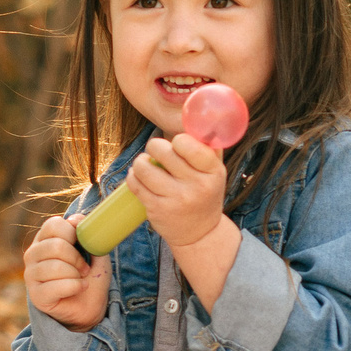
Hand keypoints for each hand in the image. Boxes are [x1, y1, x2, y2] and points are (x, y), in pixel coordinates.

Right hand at [24, 214, 109, 330]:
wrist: (90, 307)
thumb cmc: (89, 276)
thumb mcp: (95, 251)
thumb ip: (87, 233)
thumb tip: (76, 219)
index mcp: (45, 239)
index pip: (53, 224)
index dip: (72, 233)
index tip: (82, 246)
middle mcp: (33, 254)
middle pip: (56, 246)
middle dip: (77, 258)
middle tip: (84, 268)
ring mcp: (31, 275)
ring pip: (56, 267)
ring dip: (76, 275)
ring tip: (79, 279)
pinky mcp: (35, 295)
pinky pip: (57, 286)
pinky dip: (75, 287)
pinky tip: (78, 289)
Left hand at [129, 131, 229, 249]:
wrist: (200, 233)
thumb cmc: (205, 193)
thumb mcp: (215, 171)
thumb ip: (208, 146)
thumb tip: (198, 117)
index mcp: (213, 171)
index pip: (187, 143)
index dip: (177, 141)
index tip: (177, 146)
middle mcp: (196, 186)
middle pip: (161, 150)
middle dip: (154, 147)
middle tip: (157, 153)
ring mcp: (175, 199)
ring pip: (143, 166)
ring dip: (141, 162)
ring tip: (146, 166)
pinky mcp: (157, 210)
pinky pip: (135, 183)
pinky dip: (134, 177)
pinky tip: (141, 179)